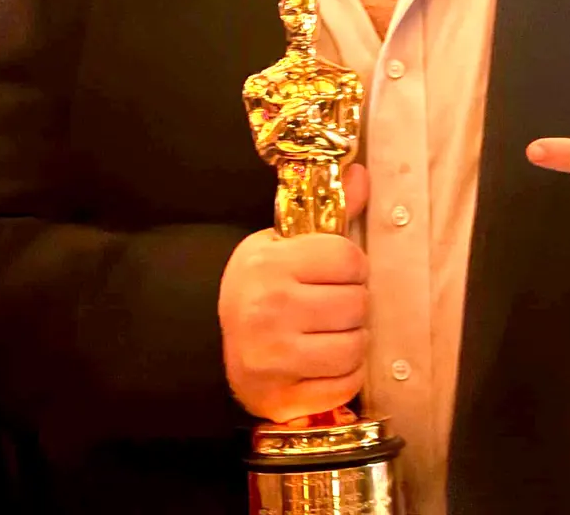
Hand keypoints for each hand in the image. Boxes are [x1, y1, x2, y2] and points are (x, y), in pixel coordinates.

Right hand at [219, 165, 369, 421]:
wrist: (208, 343)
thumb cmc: (260, 287)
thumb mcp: (285, 243)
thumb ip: (330, 212)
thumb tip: (361, 172)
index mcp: (270, 264)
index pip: (349, 259)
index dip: (352, 266)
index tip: (338, 272)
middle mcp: (269, 309)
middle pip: (356, 303)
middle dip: (353, 303)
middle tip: (334, 304)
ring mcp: (273, 357)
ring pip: (356, 345)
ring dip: (352, 339)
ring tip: (332, 332)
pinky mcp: (281, 397)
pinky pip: (345, 383)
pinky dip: (345, 374)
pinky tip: (325, 361)